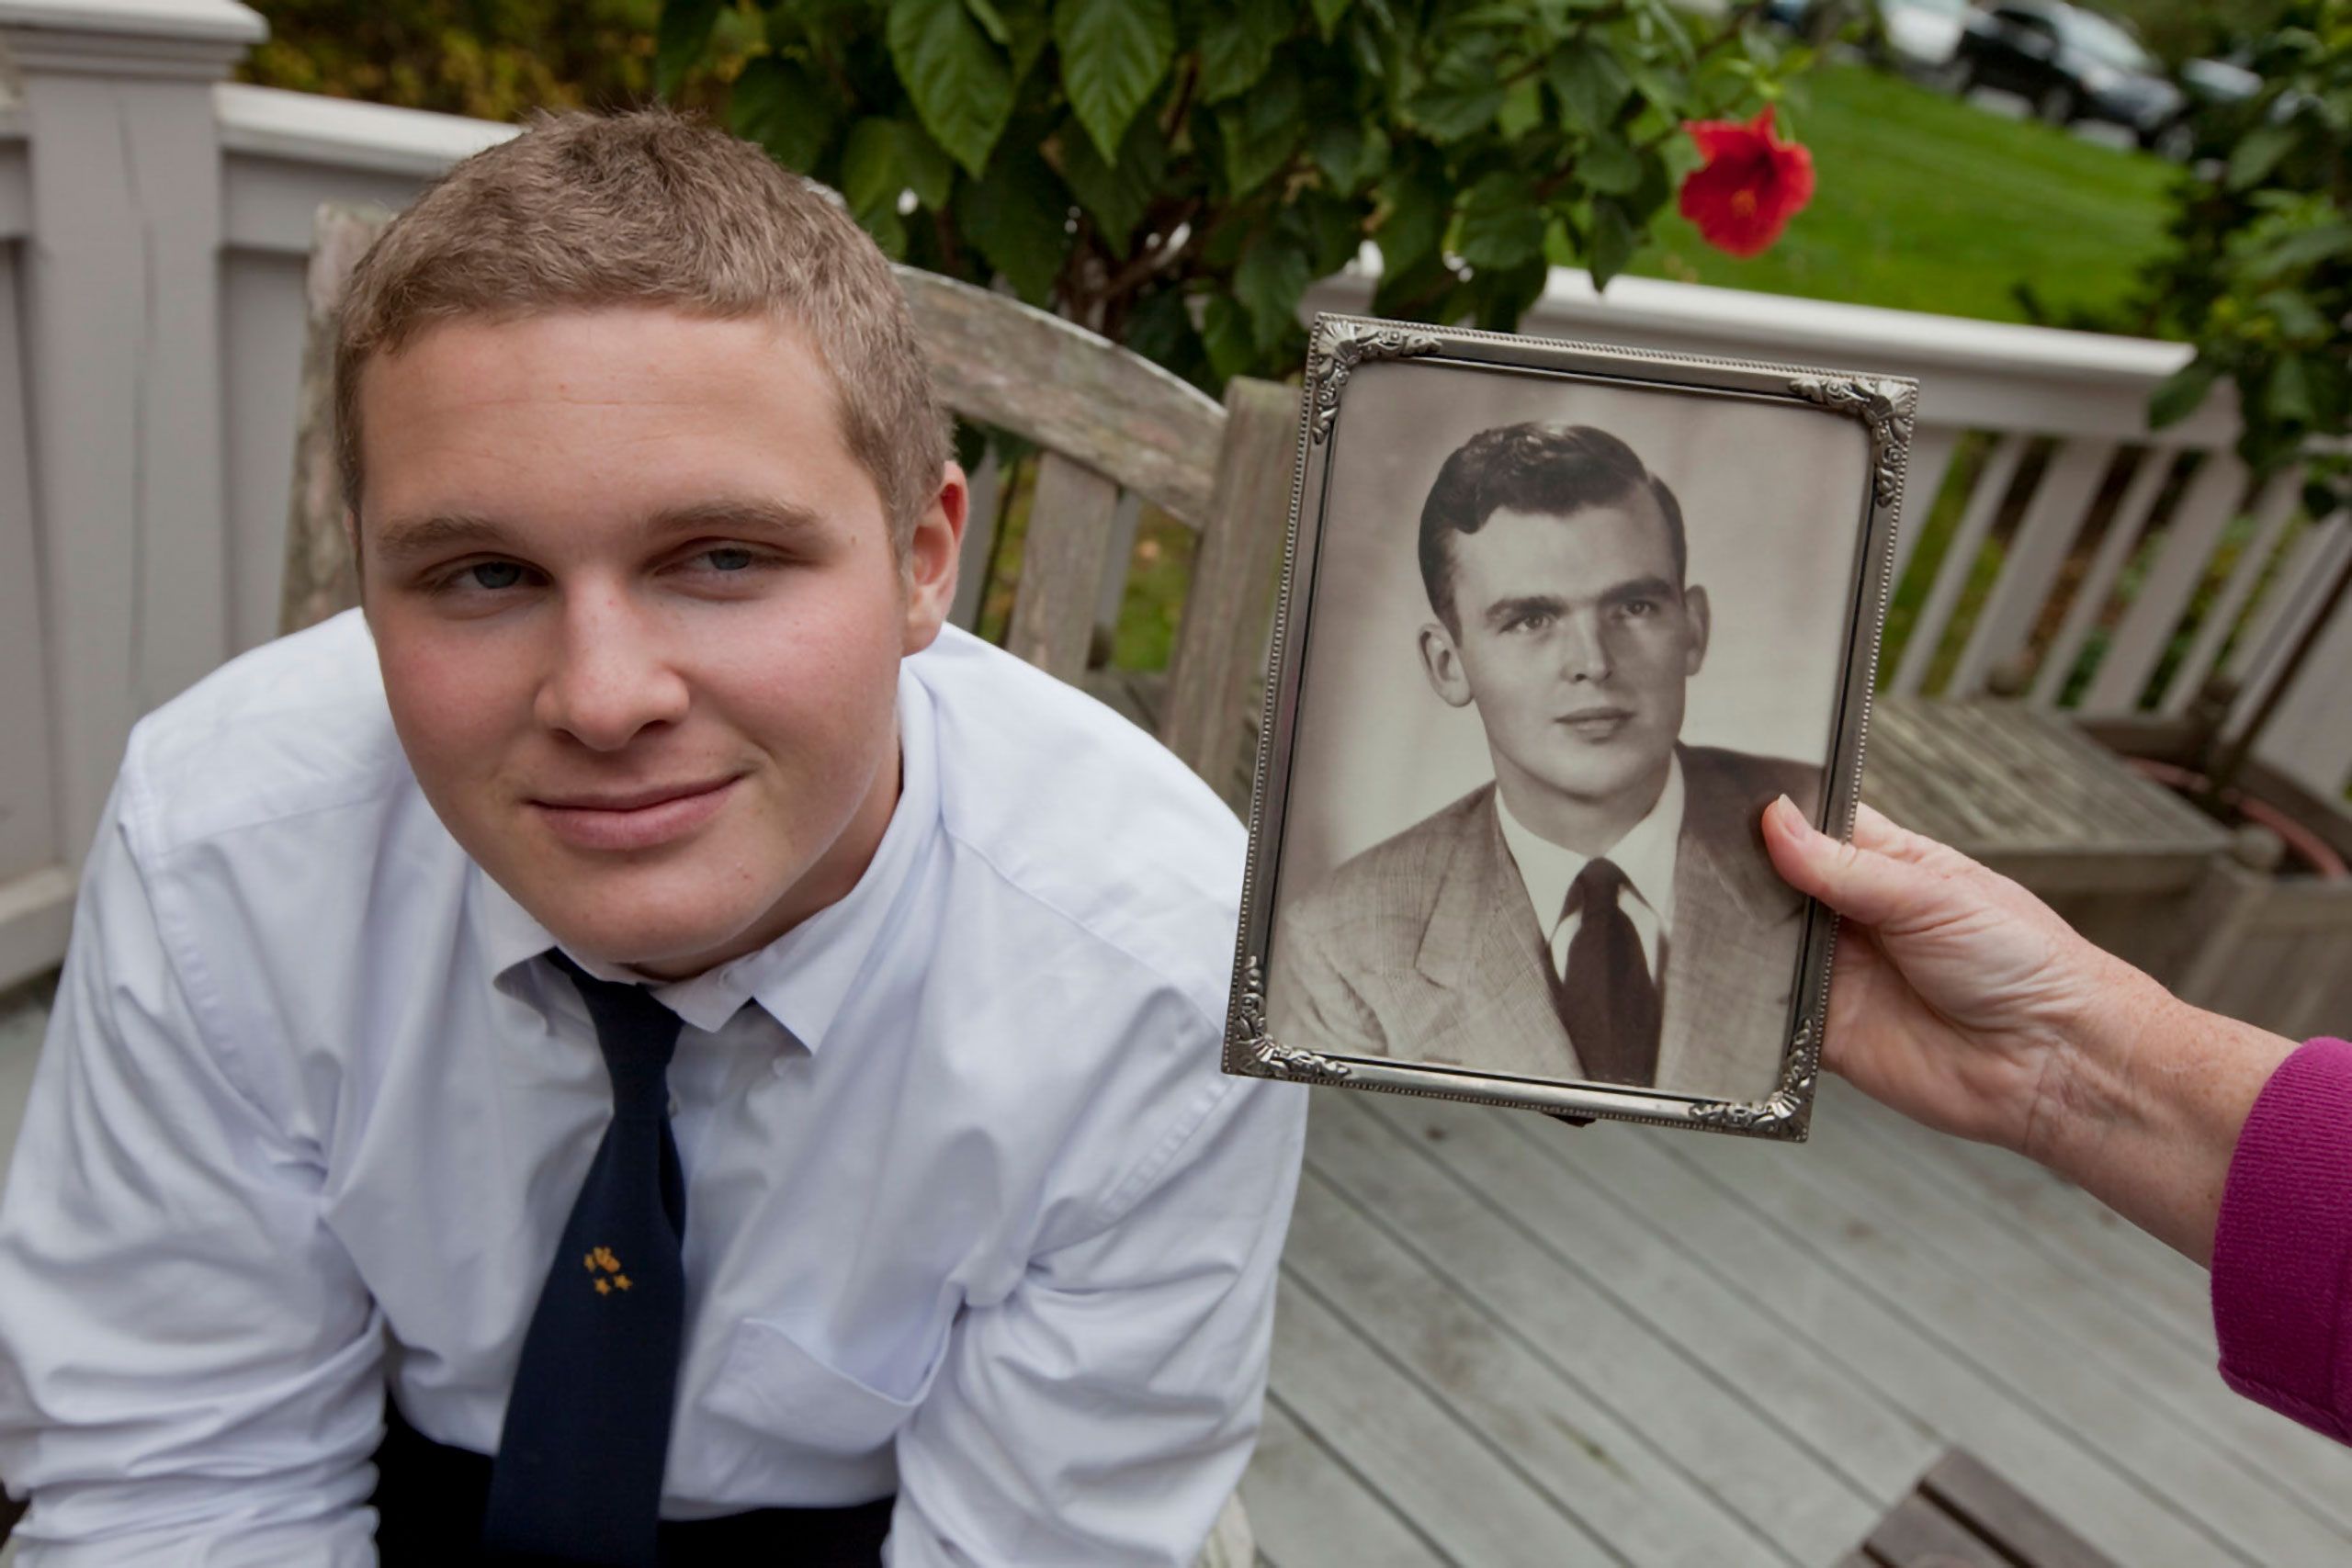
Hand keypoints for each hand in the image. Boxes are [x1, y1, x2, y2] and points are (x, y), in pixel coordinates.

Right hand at [1760, 797, 2168, 1160]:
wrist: (2052, 1062)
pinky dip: (1748, 1002)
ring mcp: (1838, 974)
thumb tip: (1777, 819)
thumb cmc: (2026, 965)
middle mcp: (1856, 917)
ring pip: (1764, 945)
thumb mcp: (1933, 896)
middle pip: (1777, 884)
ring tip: (1721, 920)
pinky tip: (1736, 983)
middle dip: (1748, 876)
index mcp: (1888, 865)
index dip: (1774, 814)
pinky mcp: (1825, 1031)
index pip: (1815, 824)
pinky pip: (1769, 1014)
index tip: (1732, 805)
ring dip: (1743, 937)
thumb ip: (1848, 866)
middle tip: (1714, 864)